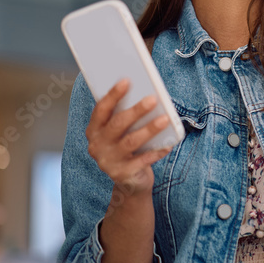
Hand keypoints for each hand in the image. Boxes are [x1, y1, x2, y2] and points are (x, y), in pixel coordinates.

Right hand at [86, 78, 171, 195]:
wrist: (130, 182)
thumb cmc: (128, 148)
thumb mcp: (123, 132)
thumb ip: (127, 116)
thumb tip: (146, 95)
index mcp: (94, 130)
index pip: (101, 109)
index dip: (113, 95)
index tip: (126, 81)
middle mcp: (97, 145)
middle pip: (117, 124)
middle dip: (136, 110)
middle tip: (153, 99)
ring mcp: (108, 161)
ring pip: (131, 141)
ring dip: (149, 129)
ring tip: (165, 119)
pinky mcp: (122, 174)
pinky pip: (143, 160)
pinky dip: (157, 151)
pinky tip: (168, 144)